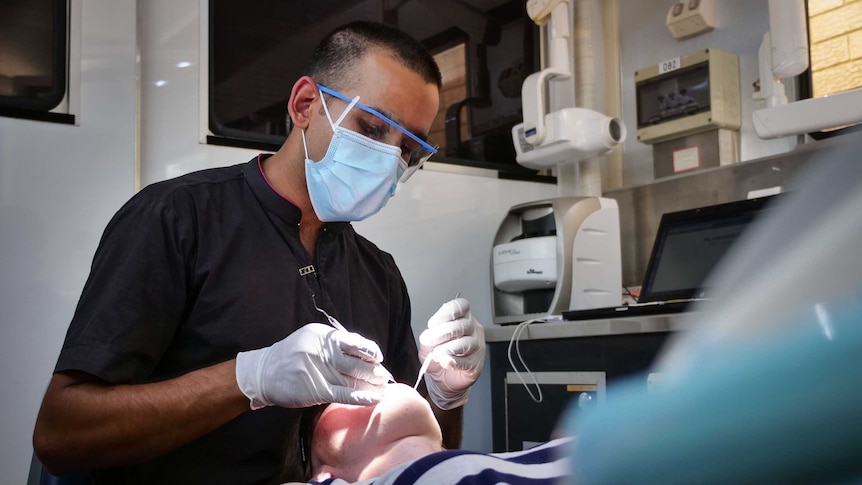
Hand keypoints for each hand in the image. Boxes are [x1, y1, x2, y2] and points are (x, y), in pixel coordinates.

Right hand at [235, 323, 391, 408]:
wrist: (265, 372)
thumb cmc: (292, 355)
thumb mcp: (311, 338)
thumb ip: (335, 342)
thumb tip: (364, 353)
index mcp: (324, 336)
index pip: (355, 342)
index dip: (370, 351)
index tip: (378, 358)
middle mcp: (323, 351)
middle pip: (357, 362)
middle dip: (374, 371)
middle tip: (384, 376)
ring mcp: (320, 371)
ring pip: (353, 379)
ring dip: (372, 385)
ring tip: (383, 388)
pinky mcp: (317, 390)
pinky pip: (344, 394)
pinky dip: (362, 397)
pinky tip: (374, 399)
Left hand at [418, 298, 485, 409]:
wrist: (443, 378)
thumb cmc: (438, 355)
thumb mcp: (428, 342)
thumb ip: (428, 337)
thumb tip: (428, 336)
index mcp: (462, 317)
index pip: (460, 306)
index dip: (446, 313)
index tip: (432, 324)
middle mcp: (472, 329)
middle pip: (462, 325)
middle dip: (442, 333)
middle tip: (430, 340)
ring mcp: (477, 346)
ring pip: (466, 343)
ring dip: (448, 348)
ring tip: (436, 354)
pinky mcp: (477, 364)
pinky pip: (467, 361)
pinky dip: (454, 362)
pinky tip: (446, 362)